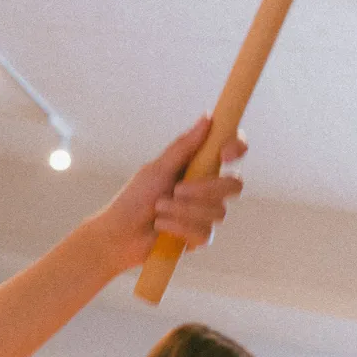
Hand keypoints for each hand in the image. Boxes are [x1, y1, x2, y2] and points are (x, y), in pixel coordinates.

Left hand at [91, 116, 246, 268]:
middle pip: (235, 185)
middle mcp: (207, 190)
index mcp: (199, 167)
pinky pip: (205, 233)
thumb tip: (207, 118)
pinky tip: (161, 226)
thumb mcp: (157, 169)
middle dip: (206, 189)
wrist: (119, 235)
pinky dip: (179, 228)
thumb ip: (183, 147)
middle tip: (177, 190)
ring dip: (183, 210)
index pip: (232, 152)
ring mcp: (206, 215)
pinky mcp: (199, 238)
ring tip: (159, 209)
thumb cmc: (135, 199)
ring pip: (218, 212)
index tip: (224, 154)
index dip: (236, 147)